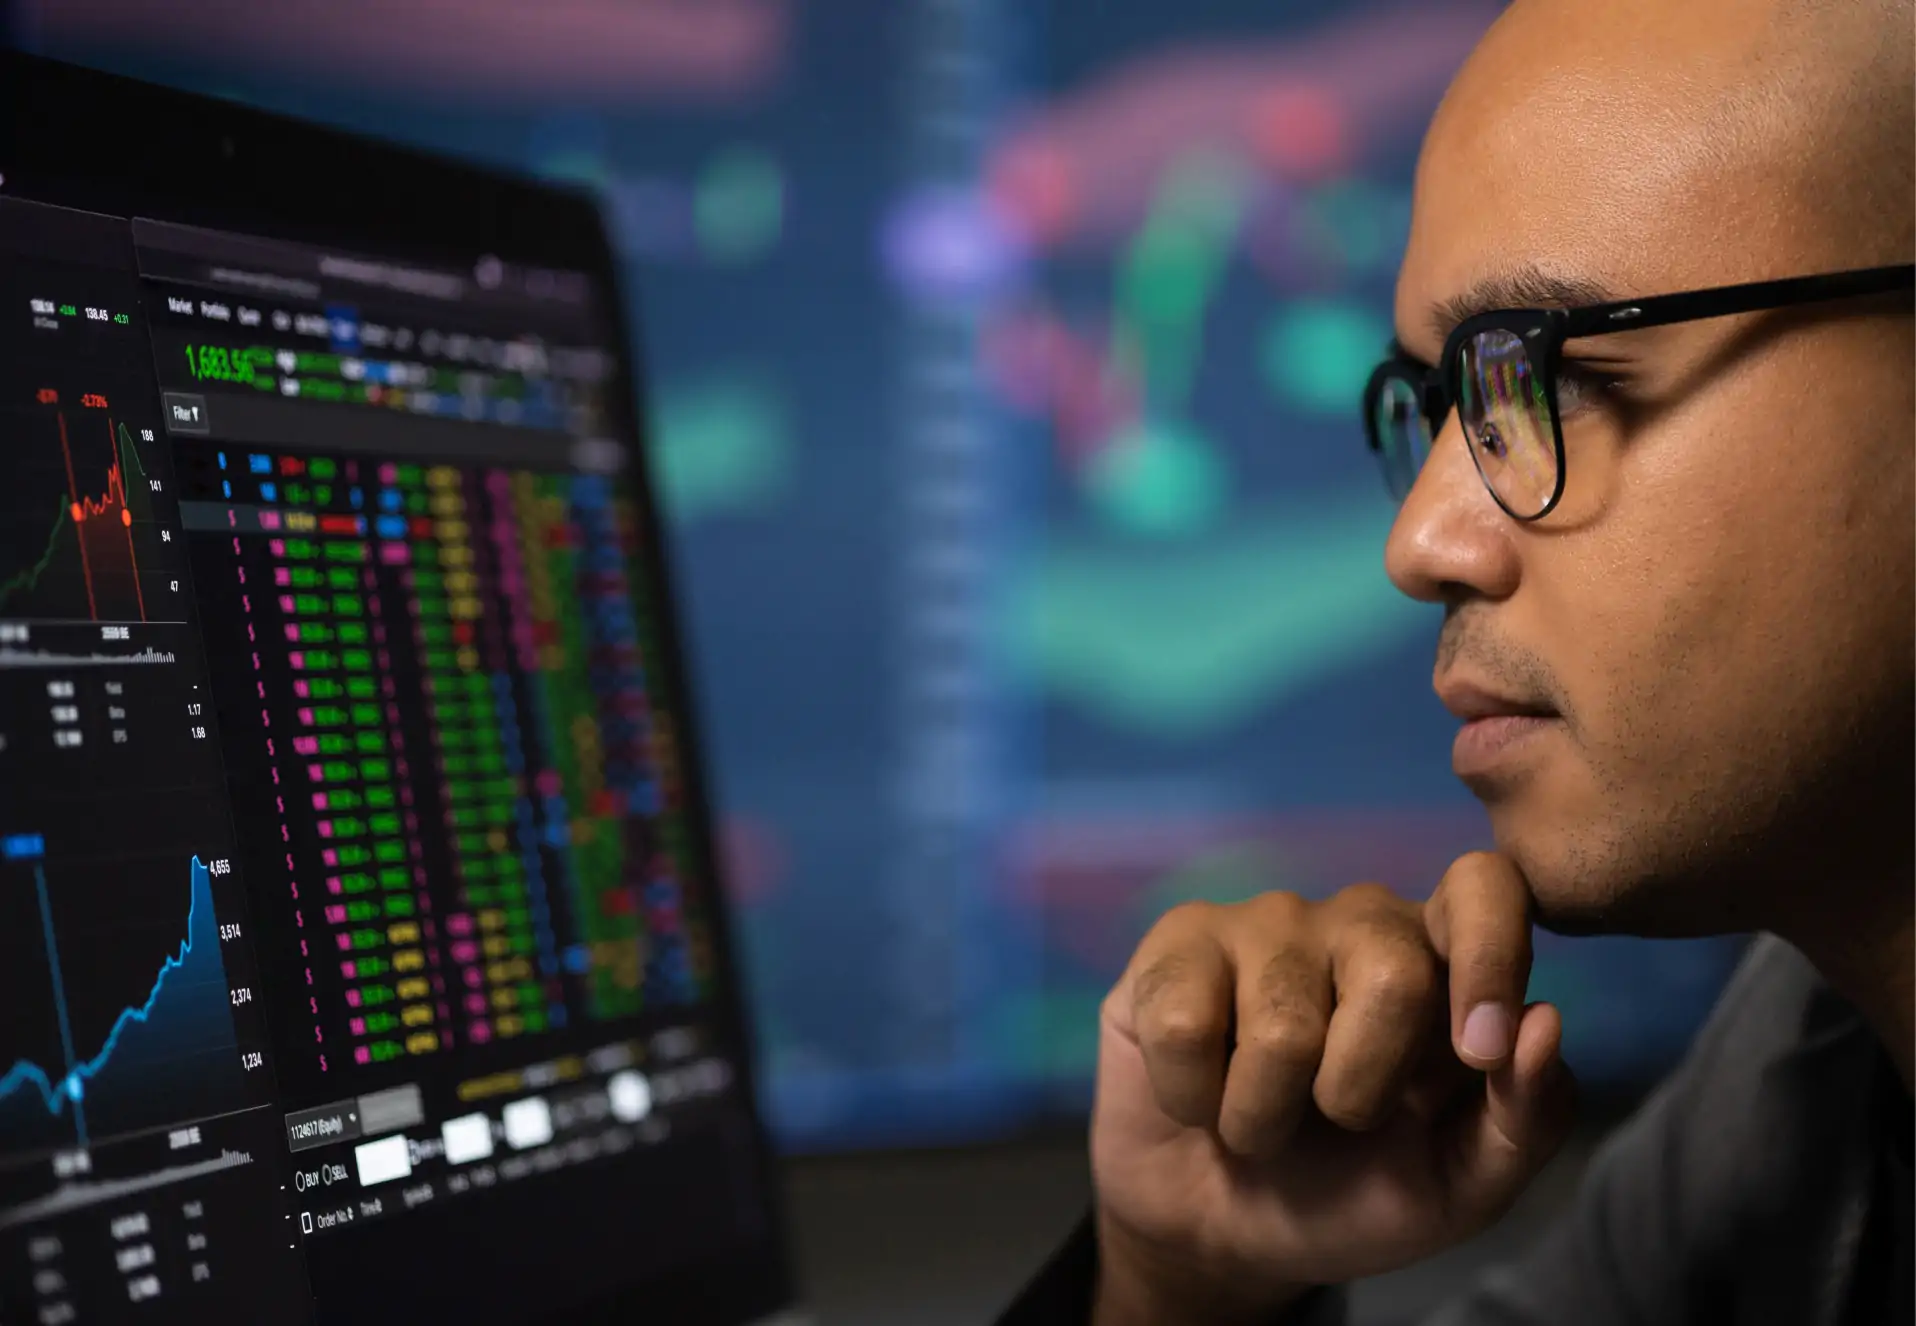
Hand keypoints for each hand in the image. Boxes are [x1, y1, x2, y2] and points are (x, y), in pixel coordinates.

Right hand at [1088, 852, 1576, 1324]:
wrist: (1218, 1234)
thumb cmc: (1350, 1195)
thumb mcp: (1459, 1187)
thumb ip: (1525, 1119)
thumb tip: (1543, 1023)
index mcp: (1441, 960)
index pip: (1484, 887)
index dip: (1490, 956)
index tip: (1476, 1054)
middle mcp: (1356, 923)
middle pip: (1393, 972)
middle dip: (1360, 1092)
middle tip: (1333, 1121)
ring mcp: (1262, 923)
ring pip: (1282, 1022)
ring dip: (1263, 1117)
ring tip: (1255, 1122)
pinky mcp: (1177, 944)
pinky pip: (1184, 1024)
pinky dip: (1192, 1097)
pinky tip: (1195, 1093)